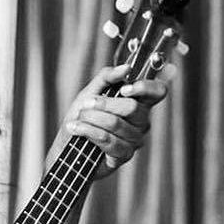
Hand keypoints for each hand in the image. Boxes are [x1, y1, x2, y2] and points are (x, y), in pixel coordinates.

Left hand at [50, 64, 168, 179]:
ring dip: (90, 118)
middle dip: (103, 104)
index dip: (146, 88)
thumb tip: (126, 68)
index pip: (157, 92)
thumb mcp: (89, 92)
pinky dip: (87, 131)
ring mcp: (134, 139)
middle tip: (85, 105)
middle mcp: (141, 121)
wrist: (66, 144)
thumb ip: (106, 78)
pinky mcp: (124, 155)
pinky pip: (108, 140)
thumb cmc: (81, 117)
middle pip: (132, 107)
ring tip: (77, 118)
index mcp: (137, 103)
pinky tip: (76, 128)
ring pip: (116, 123)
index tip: (126, 88)